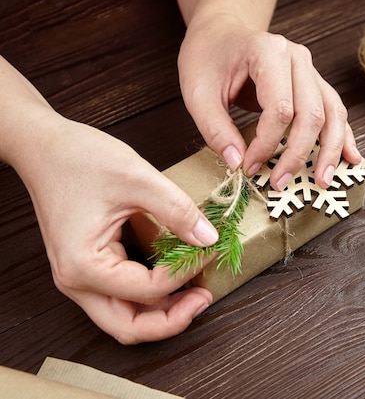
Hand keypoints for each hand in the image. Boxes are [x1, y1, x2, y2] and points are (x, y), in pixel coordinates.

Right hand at [15, 117, 217, 343]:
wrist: (44, 147)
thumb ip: (178, 211)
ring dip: (162, 312)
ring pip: (125, 318)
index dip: (185, 273)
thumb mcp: (138, 179)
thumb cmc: (79, 158)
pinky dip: (150, 296)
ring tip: (195, 292)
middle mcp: (76, 281)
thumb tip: (209, 239)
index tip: (210, 250)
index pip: (148, 290)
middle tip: (204, 297)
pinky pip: (121, 297)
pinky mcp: (87, 268)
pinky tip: (174, 277)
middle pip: (129, 327)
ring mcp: (79, 277)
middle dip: (172, 319)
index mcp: (84, 264)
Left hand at [177, 13, 361, 190]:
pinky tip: (350, 157)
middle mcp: (297, 58)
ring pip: (332, 113)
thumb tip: (237, 163)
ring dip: (331, 150)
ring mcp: (310, 69)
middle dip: (298, 154)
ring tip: (323, 179)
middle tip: (280, 183)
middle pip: (312, 113)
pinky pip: (335, 110)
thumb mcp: (197, 93)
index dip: (266, 144)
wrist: (221, 32)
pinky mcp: (314, 83)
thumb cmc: (208, 58)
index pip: (280, 108)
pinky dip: (344, 135)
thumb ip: (216, 129)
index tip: (248, 166)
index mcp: (268, 52)